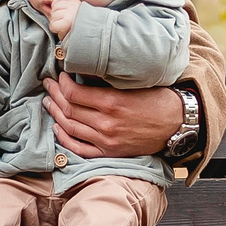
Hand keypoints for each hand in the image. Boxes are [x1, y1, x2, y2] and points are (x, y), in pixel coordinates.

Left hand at [42, 0, 79, 37]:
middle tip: (66, 22)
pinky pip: (52, 24)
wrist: (85, 38)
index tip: (66, 15)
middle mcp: (74, 6)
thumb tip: (44, 6)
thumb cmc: (76, 27)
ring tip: (65, 26)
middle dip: (56, 15)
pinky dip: (55, 29)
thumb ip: (56, 8)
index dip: (59, 8)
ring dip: (56, 23)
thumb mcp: (68, 13)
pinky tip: (63, 30)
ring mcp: (70, 14)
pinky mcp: (66, 22)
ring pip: (53, 15)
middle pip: (54, 6)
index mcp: (76, 2)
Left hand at [43, 75, 181, 159]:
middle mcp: (106, 123)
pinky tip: (57, 128)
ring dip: (55, 113)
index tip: (60, 76)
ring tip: (48, 102)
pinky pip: (80, 149)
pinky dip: (64, 139)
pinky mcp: (110, 152)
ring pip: (70, 128)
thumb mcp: (135, 84)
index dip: (62, 83)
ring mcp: (107, 140)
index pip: (74, 93)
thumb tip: (85, 73)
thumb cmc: (159, 100)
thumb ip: (109, 81)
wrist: (177, 124)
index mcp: (112, 103)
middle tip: (48, 84)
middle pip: (69, 109)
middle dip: (54, 95)